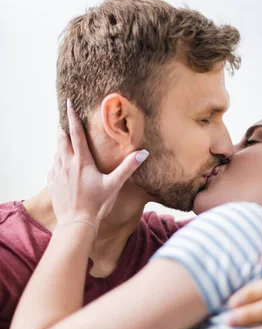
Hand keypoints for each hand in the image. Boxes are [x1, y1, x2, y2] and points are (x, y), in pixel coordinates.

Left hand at [48, 100, 148, 230]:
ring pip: (56, 153)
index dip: (72, 117)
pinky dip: (56, 163)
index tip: (68, 103)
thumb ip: (128, 167)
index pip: (76, 133)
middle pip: (61, 140)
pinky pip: (52, 168)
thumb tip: (143, 153)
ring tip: (64, 142)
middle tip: (63, 120)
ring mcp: (57, 174)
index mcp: (82, 161)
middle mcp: (66, 164)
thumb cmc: (97, 205)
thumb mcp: (115, 185)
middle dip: (62, 128)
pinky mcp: (52, 184)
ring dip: (60, 145)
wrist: (76, 224)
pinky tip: (60, 166)